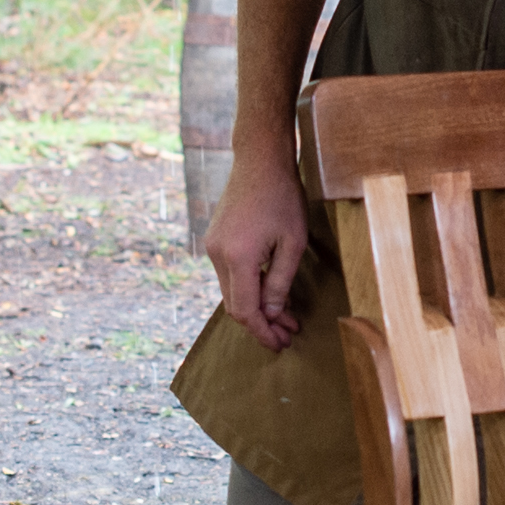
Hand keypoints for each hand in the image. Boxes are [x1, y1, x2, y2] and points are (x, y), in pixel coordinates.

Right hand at [203, 152, 312, 350]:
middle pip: (234, 306)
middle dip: (260, 324)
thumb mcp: (292, 243)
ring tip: (284, 317)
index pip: (245, 310)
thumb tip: (272, 314)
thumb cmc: (282, 197)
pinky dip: (247, 289)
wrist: (259, 160)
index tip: (280, 344)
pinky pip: (229, 275)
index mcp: (237, 257)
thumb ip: (280, 282)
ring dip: (255, 307)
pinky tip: (269, 293)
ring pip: (231, 292)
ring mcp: (212, 246)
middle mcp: (217, 254)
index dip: (262, 332)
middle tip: (286, 335)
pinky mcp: (215, 240)